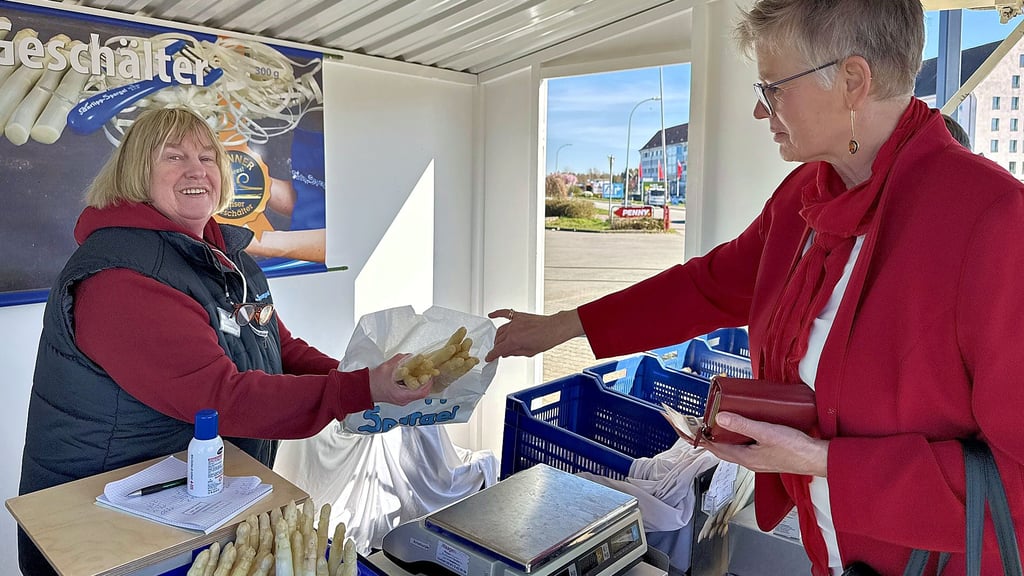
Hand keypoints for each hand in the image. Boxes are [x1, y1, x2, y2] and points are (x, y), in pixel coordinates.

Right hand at [367, 354, 431, 404]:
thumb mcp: (388, 368)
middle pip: (421, 392)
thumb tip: (410, 356)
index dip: (429, 382)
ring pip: (417, 392)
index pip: (422, 392)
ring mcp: (402, 399)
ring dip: (420, 383)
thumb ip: (400, 360)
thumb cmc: (373, 382)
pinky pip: (411, 391)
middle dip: (426, 381)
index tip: (430, 373)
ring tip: (421, 373)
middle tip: (427, 372)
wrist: (364, 388)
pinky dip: (414, 384)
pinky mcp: (400, 397)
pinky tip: (413, 376)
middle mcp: (403, 400)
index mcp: (402, 395)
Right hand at [484, 308, 584, 360]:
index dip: (492, 355)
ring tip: (499, 342)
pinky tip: (491, 315)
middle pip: (498, 340)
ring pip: (500, 330)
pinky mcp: (519, 316)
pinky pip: (505, 313)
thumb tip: (506, 353)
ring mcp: (515, 321)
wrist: (554, 328)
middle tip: (498, 352)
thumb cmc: (546, 339)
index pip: (498, 350)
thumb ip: (515, 352)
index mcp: (514, 341)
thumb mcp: (529, 352)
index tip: (489, 358)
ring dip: (498, 337)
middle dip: (497, 347)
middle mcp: (512, 330)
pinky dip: (496, 313)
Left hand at [702, 412, 828, 476]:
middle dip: (709, 438)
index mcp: (746, 458)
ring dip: (724, 437)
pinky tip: (744, 428)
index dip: (701, 439)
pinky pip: (747, 446)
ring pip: (734, 448)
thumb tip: (720, 418)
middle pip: (722, 449)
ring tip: (716, 425)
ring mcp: (759, 459)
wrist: (818, 459)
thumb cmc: (796, 449)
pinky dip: (739, 437)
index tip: (689, 431)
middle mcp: (750, 461)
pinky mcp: (768, 454)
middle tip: (699, 426)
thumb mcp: (766, 432)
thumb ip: (743, 425)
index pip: (716, 448)